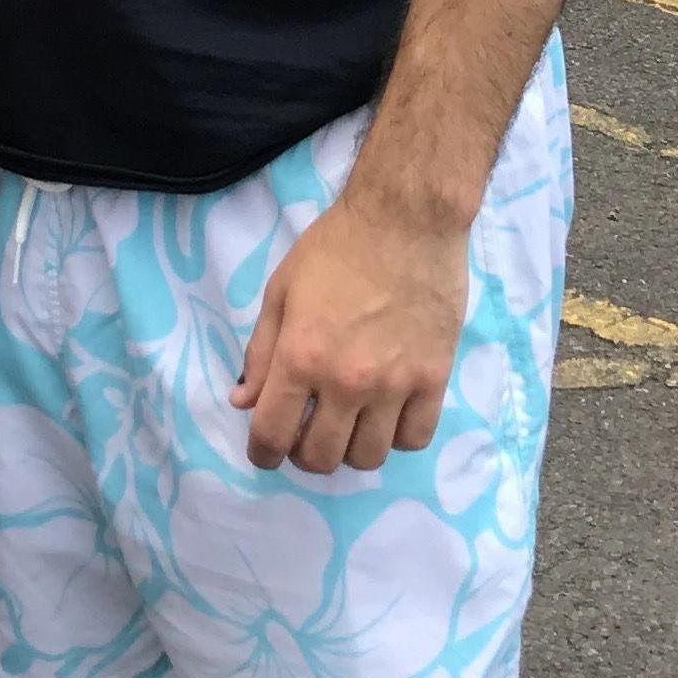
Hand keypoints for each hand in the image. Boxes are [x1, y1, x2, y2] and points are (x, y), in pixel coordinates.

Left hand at [230, 195, 466, 475]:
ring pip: (368, 457)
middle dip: (303, 454)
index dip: (262, 453)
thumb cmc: (335, 247)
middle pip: (321, 458)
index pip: (272, 435)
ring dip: (349, 449)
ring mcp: (394, 385)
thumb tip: (243, 401)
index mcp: (301, 357)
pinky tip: (386, 414)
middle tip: (306, 431)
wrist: (406, 219)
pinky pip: (414, 439)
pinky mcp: (434, 379)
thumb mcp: (281, 290)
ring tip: (347, 424)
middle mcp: (346, 382)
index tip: (265, 451)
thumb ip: (260, 351)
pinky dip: (395, 436)